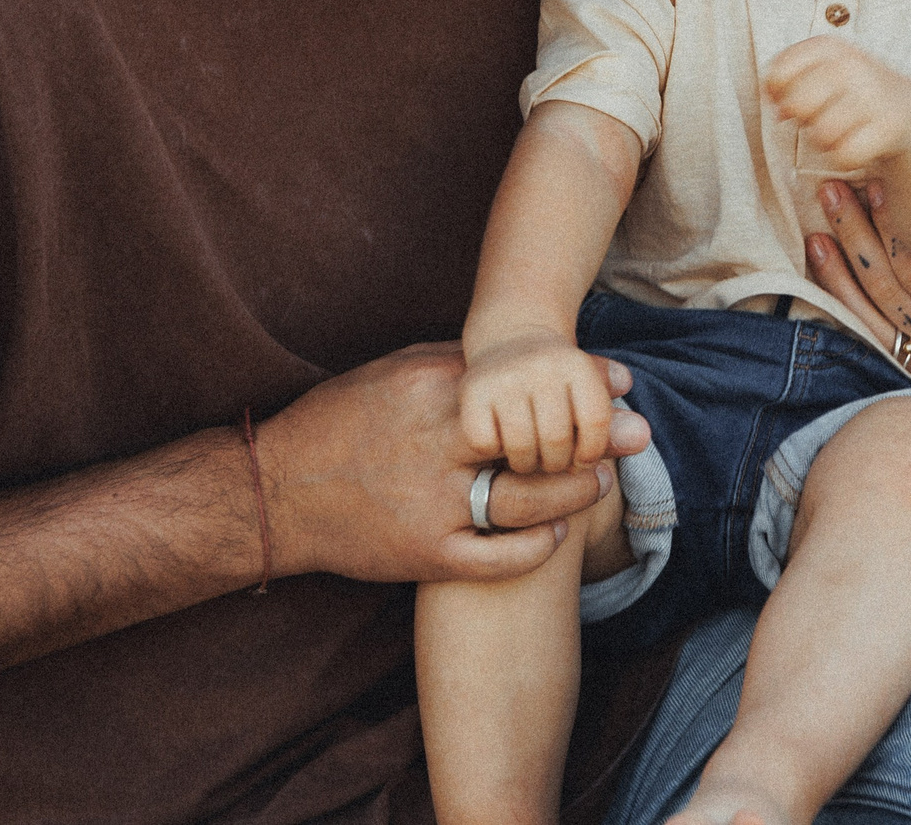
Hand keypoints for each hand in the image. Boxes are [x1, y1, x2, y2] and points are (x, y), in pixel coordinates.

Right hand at [255, 341, 646, 585]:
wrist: (276, 493)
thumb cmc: (338, 422)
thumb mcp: (393, 371)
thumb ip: (455, 363)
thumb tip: (516, 352)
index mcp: (431, 391)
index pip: (521, 380)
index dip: (578, 380)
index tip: (622, 381)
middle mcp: (435, 444)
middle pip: (534, 440)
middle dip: (593, 437)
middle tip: (634, 435)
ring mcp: (430, 503)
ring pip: (524, 501)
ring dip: (572, 493)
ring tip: (600, 483)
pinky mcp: (423, 553)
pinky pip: (494, 559)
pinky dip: (531, 549)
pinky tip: (552, 536)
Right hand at [459, 332, 616, 472]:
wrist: (509, 337)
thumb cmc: (557, 382)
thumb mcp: (587, 394)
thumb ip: (612, 423)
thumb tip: (643, 437)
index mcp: (576, 365)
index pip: (596, 425)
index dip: (591, 452)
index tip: (582, 458)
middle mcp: (540, 366)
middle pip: (557, 443)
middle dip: (556, 464)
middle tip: (551, 461)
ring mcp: (503, 378)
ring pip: (520, 449)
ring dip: (525, 465)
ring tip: (528, 458)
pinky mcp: (471, 392)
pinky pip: (485, 445)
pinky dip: (491, 452)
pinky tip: (497, 441)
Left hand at [763, 35, 910, 173]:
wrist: (905, 105)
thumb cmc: (848, 90)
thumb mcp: (817, 70)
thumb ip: (785, 81)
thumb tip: (780, 111)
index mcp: (827, 47)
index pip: (778, 74)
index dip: (776, 94)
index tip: (789, 97)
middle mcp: (851, 65)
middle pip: (796, 105)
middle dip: (801, 118)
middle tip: (819, 115)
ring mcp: (872, 94)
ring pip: (821, 134)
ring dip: (824, 141)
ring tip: (839, 130)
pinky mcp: (889, 126)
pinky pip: (845, 155)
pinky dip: (845, 158)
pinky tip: (855, 144)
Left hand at [804, 181, 910, 462]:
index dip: (890, 228)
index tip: (874, 186)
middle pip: (885, 288)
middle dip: (853, 235)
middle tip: (830, 190)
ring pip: (868, 320)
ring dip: (837, 274)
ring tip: (815, 232)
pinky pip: (871, 345)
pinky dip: (845, 312)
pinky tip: (826, 285)